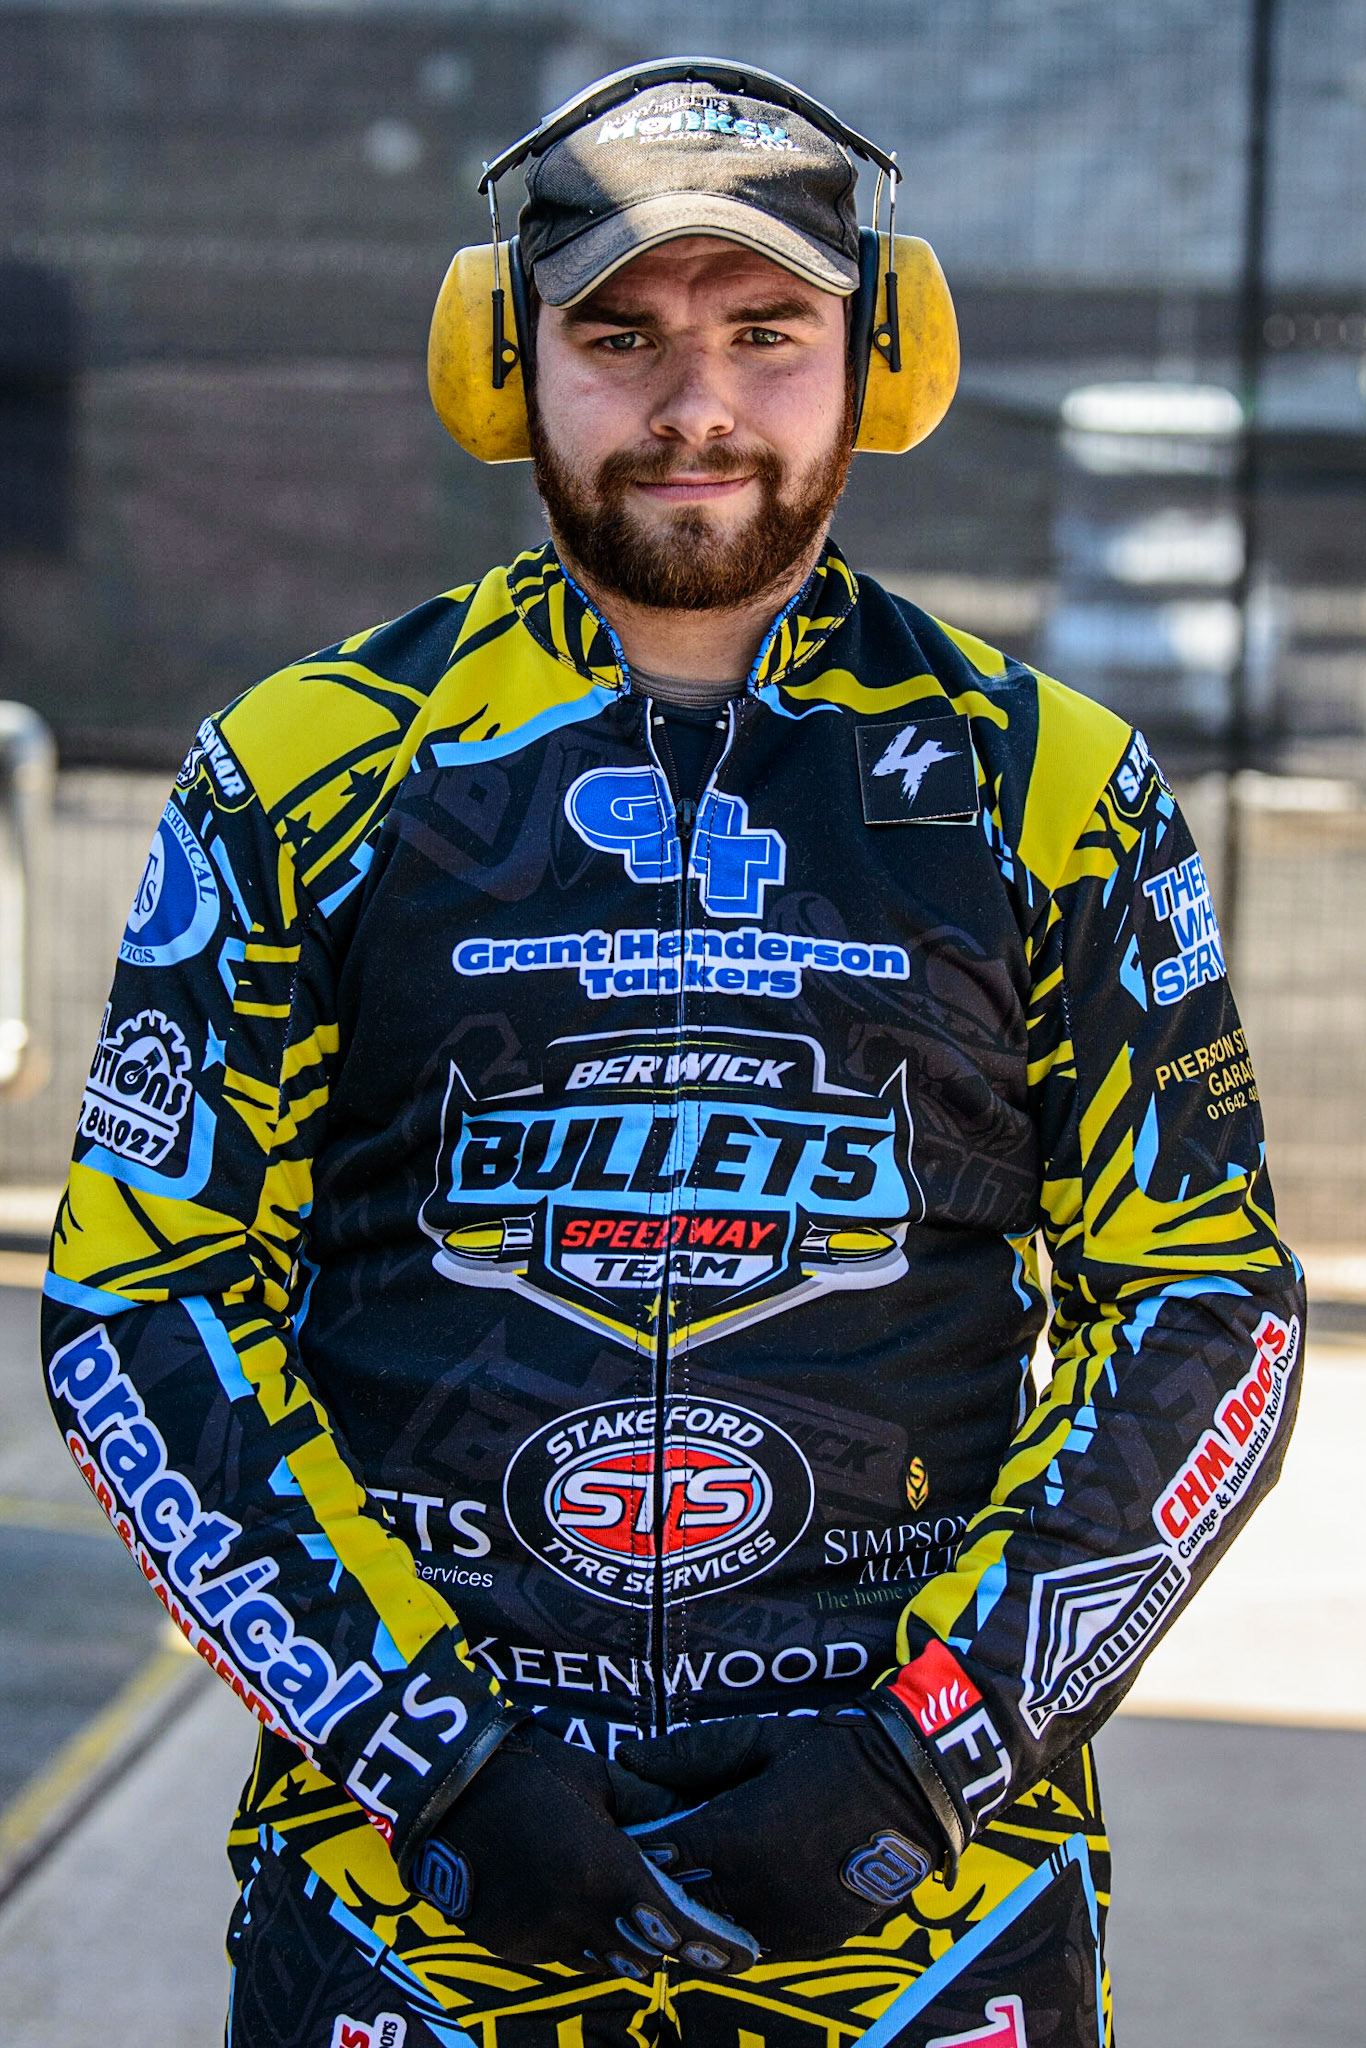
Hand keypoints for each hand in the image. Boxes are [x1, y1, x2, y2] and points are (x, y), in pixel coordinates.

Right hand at [411, 1720, 758, 1977]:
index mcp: (604, 1871)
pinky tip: (580, 1908)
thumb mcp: (599, 1778)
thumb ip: (647, 1809)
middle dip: (667, 1945)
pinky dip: (579, 1937)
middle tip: (694, 1935)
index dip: (710, 1944)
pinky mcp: (508, 1944)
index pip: (672, 1925)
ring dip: (622, 1943)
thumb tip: (688, 1821)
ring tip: (635, 1918)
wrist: (446, 1788)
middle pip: (641, 1953)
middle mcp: (575, 1915)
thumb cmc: (529, 1770)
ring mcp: (538, 1936)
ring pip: (600, 1959)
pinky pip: (560, 1953)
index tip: (743, 1955)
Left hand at [615, 1709, 944, 1959]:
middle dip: (666, 1880)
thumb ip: (689, 1753)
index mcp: (735, 1835)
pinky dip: (742, 1922)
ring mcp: (786, 1921)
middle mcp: (755, 1888)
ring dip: (703, 1907)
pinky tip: (741, 1896)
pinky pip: (760, 1943)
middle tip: (657, 1859)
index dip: (644, 1844)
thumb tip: (627, 1756)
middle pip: (683, 1899)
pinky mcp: (814, 1939)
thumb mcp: (757, 1739)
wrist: (910, 1787)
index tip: (634, 1832)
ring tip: (699, 1878)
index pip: (661, 1855)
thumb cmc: (829, 1751)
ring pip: (718, 1930)